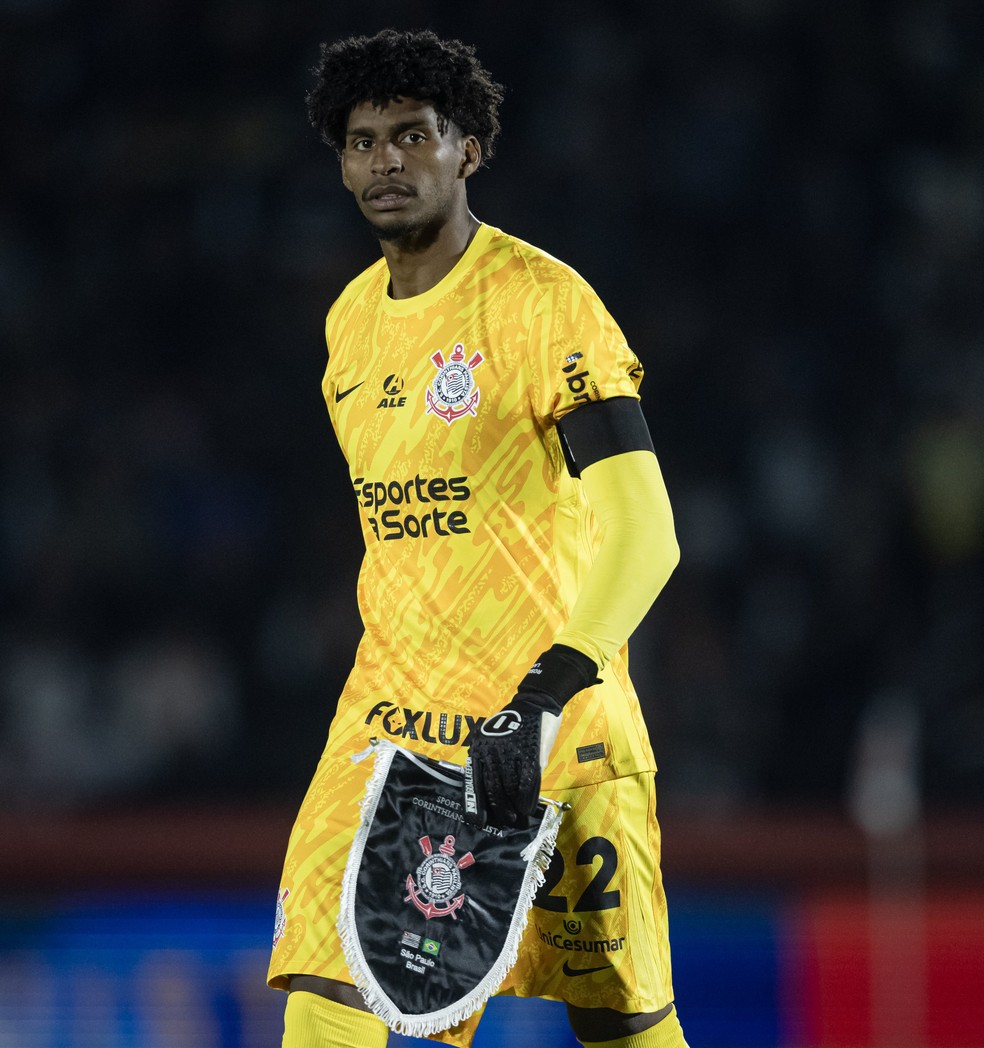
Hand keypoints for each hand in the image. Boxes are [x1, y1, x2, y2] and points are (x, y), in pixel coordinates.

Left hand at [464, 645, 599, 828]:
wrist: (536, 701)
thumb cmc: (515, 723)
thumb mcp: (496, 739)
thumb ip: (495, 763)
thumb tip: (495, 792)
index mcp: (481, 747)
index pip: (475, 780)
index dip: (476, 802)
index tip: (477, 821)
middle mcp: (492, 750)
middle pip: (492, 787)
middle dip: (498, 808)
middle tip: (504, 820)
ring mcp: (511, 752)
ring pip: (509, 787)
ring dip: (513, 805)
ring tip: (516, 816)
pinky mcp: (529, 753)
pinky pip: (526, 781)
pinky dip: (527, 797)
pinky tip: (528, 806)